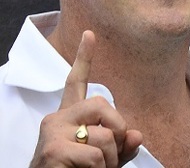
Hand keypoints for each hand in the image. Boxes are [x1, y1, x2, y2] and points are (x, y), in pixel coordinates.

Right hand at [29, 31, 141, 166]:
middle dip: (117, 130)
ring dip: (110, 162)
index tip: (90, 34)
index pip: (75, 82)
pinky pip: (96, 156)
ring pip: (104, 136)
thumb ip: (119, 147)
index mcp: (67, 118)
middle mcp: (56, 119)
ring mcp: (53, 133)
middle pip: (101, 104)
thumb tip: (136, 135)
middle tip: (112, 156)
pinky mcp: (53, 150)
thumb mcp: (101, 162)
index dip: (84, 57)